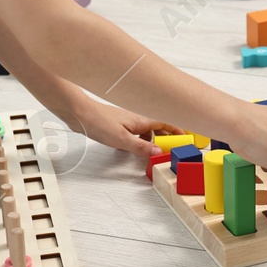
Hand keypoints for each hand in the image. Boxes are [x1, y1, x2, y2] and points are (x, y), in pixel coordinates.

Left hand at [63, 98, 183, 159]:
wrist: (80, 114)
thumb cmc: (98, 122)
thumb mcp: (122, 140)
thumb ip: (141, 147)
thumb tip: (159, 152)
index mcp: (141, 120)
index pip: (166, 123)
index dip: (178, 130)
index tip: (186, 138)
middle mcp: (137, 118)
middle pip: (159, 126)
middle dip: (168, 136)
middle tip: (173, 148)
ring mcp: (128, 120)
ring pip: (147, 129)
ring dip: (153, 139)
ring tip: (154, 151)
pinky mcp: (119, 124)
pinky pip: (136, 131)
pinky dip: (140, 139)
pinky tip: (134, 147)